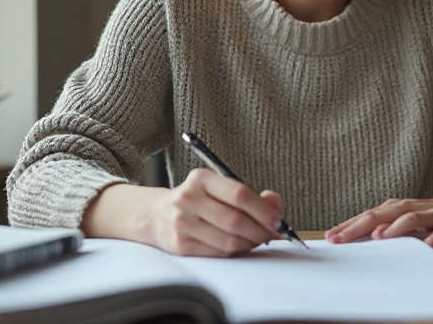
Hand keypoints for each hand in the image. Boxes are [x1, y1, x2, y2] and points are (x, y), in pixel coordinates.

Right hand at [145, 168, 283, 256]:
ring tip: (256, 239)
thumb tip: (275, 204)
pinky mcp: (180, 245)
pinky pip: (218, 253)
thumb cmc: (196, 200)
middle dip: (260, 231)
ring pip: (229, 240)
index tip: (277, 220)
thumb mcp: (219, 188)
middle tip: (272, 234)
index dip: (263, 210)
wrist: (154, 215)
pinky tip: (239, 246)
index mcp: (201, 178)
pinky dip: (235, 252)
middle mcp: (189, 198)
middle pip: (236, 220)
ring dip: (250, 243)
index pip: (239, 194)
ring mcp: (183, 223)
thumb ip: (251, 195)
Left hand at [324, 191, 432, 248]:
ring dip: (395, 228)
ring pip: (411, 218)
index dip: (348, 226)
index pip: (369, 216)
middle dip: (360, 226)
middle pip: (383, 215)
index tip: (330, 237)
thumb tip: (357, 237)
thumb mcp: (407, 219)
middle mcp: (412, 208)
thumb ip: (385, 227)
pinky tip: (428, 244)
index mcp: (398, 208)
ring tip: (380, 237)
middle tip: (342, 238)